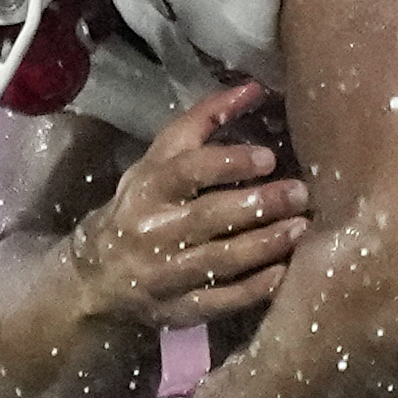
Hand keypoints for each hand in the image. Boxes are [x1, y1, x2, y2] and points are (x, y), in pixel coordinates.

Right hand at [64, 85, 308, 330]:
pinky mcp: (179, 310)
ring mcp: (166, 274)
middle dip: (260, 204)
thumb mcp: (159, 160)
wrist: (96, 276)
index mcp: (148, 188)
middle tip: (300, 193)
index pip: (188, 171)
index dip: (229, 163)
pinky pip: (222, 301)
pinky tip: (284, 273)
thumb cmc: (143, 204)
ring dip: (266, 244)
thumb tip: (253, 88)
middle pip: (211, 216)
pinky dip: (254, 288)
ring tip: (301, 228)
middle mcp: (154, 231)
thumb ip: (203, 122)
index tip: (268, 158)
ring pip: (221, 259)